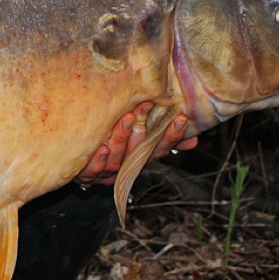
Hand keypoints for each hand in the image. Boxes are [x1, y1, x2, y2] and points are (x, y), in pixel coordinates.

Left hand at [76, 103, 197, 185]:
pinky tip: (101, 148)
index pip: (162, 148)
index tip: (180, 118)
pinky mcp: (88, 174)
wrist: (83, 167)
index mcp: (142, 158)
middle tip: (146, 106)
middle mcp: (127, 165)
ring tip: (125, 118)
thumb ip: (164, 138)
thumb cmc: (116, 149)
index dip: (172, 135)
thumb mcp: (142, 142)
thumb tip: (195, 138)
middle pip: (140, 151)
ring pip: (118, 159)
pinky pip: (94, 170)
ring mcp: (108, 171)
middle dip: (145, 129)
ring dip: (122, 138)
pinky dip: (98, 161)